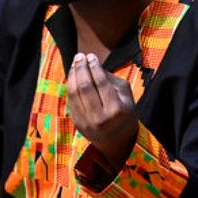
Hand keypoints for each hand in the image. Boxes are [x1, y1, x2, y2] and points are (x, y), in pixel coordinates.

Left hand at [67, 53, 136, 170]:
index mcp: (116, 110)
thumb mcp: (126, 96)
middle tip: (79, 56)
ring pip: (74, 93)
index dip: (94, 67)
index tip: (91, 56)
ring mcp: (87, 123)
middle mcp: (100, 118)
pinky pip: (71, 101)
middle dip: (81, 68)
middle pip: (85, 87)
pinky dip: (70, 86)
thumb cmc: (124, 113)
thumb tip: (92, 64)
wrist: (118, 141)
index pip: (101, 83)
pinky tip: (73, 76)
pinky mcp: (78, 124)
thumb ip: (111, 79)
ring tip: (74, 63)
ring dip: (73, 75)